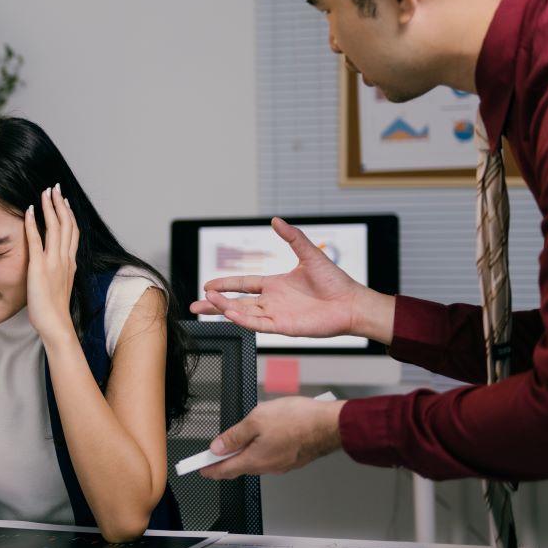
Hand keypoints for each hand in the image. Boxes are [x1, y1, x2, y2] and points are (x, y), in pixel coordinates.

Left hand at [24, 184, 76, 339]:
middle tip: (54, 188)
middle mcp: (65, 259)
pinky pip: (36, 240)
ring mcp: (53, 262)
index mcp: (70, 263)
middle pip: (66, 224)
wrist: (56, 326)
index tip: (63, 200)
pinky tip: (29, 210)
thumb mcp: (60, 287)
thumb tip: (56, 267)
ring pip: (55, 227)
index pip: (72, 232)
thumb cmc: (55, 312)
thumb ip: (59, 273)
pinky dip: (33, 223)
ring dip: (49, 207)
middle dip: (60, 204)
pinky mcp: (39, 268)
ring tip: (44, 192)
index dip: (68, 214)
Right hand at [188, 217, 389, 340]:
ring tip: (207, 304)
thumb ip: (292, 237)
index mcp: (275, 285)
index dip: (225, 284)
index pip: (243, 284)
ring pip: (244, 313)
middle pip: (236, 302)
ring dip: (225, 309)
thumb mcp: (310, 254)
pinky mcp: (284, 327)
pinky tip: (230, 313)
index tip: (207, 285)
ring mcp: (277, 315)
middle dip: (215, 304)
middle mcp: (272, 301)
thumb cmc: (334, 280)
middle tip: (196, 305)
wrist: (352, 303)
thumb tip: (276, 220)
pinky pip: (259, 324)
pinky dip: (243, 320)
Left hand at [199, 397, 344, 478]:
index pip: (225, 469)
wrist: (329, 425)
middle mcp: (268, 467)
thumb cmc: (297, 421)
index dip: (210, 469)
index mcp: (254, 460)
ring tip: (240, 437)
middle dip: (227, 460)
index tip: (201, 469)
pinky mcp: (292, 459)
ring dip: (246, 452)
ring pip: (256, 460)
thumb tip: (218, 447)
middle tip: (216, 453)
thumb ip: (234, 436)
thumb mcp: (256, 420)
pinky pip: (270, 456)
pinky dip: (261, 449)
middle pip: (240, 466)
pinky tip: (264, 435)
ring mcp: (281, 464)